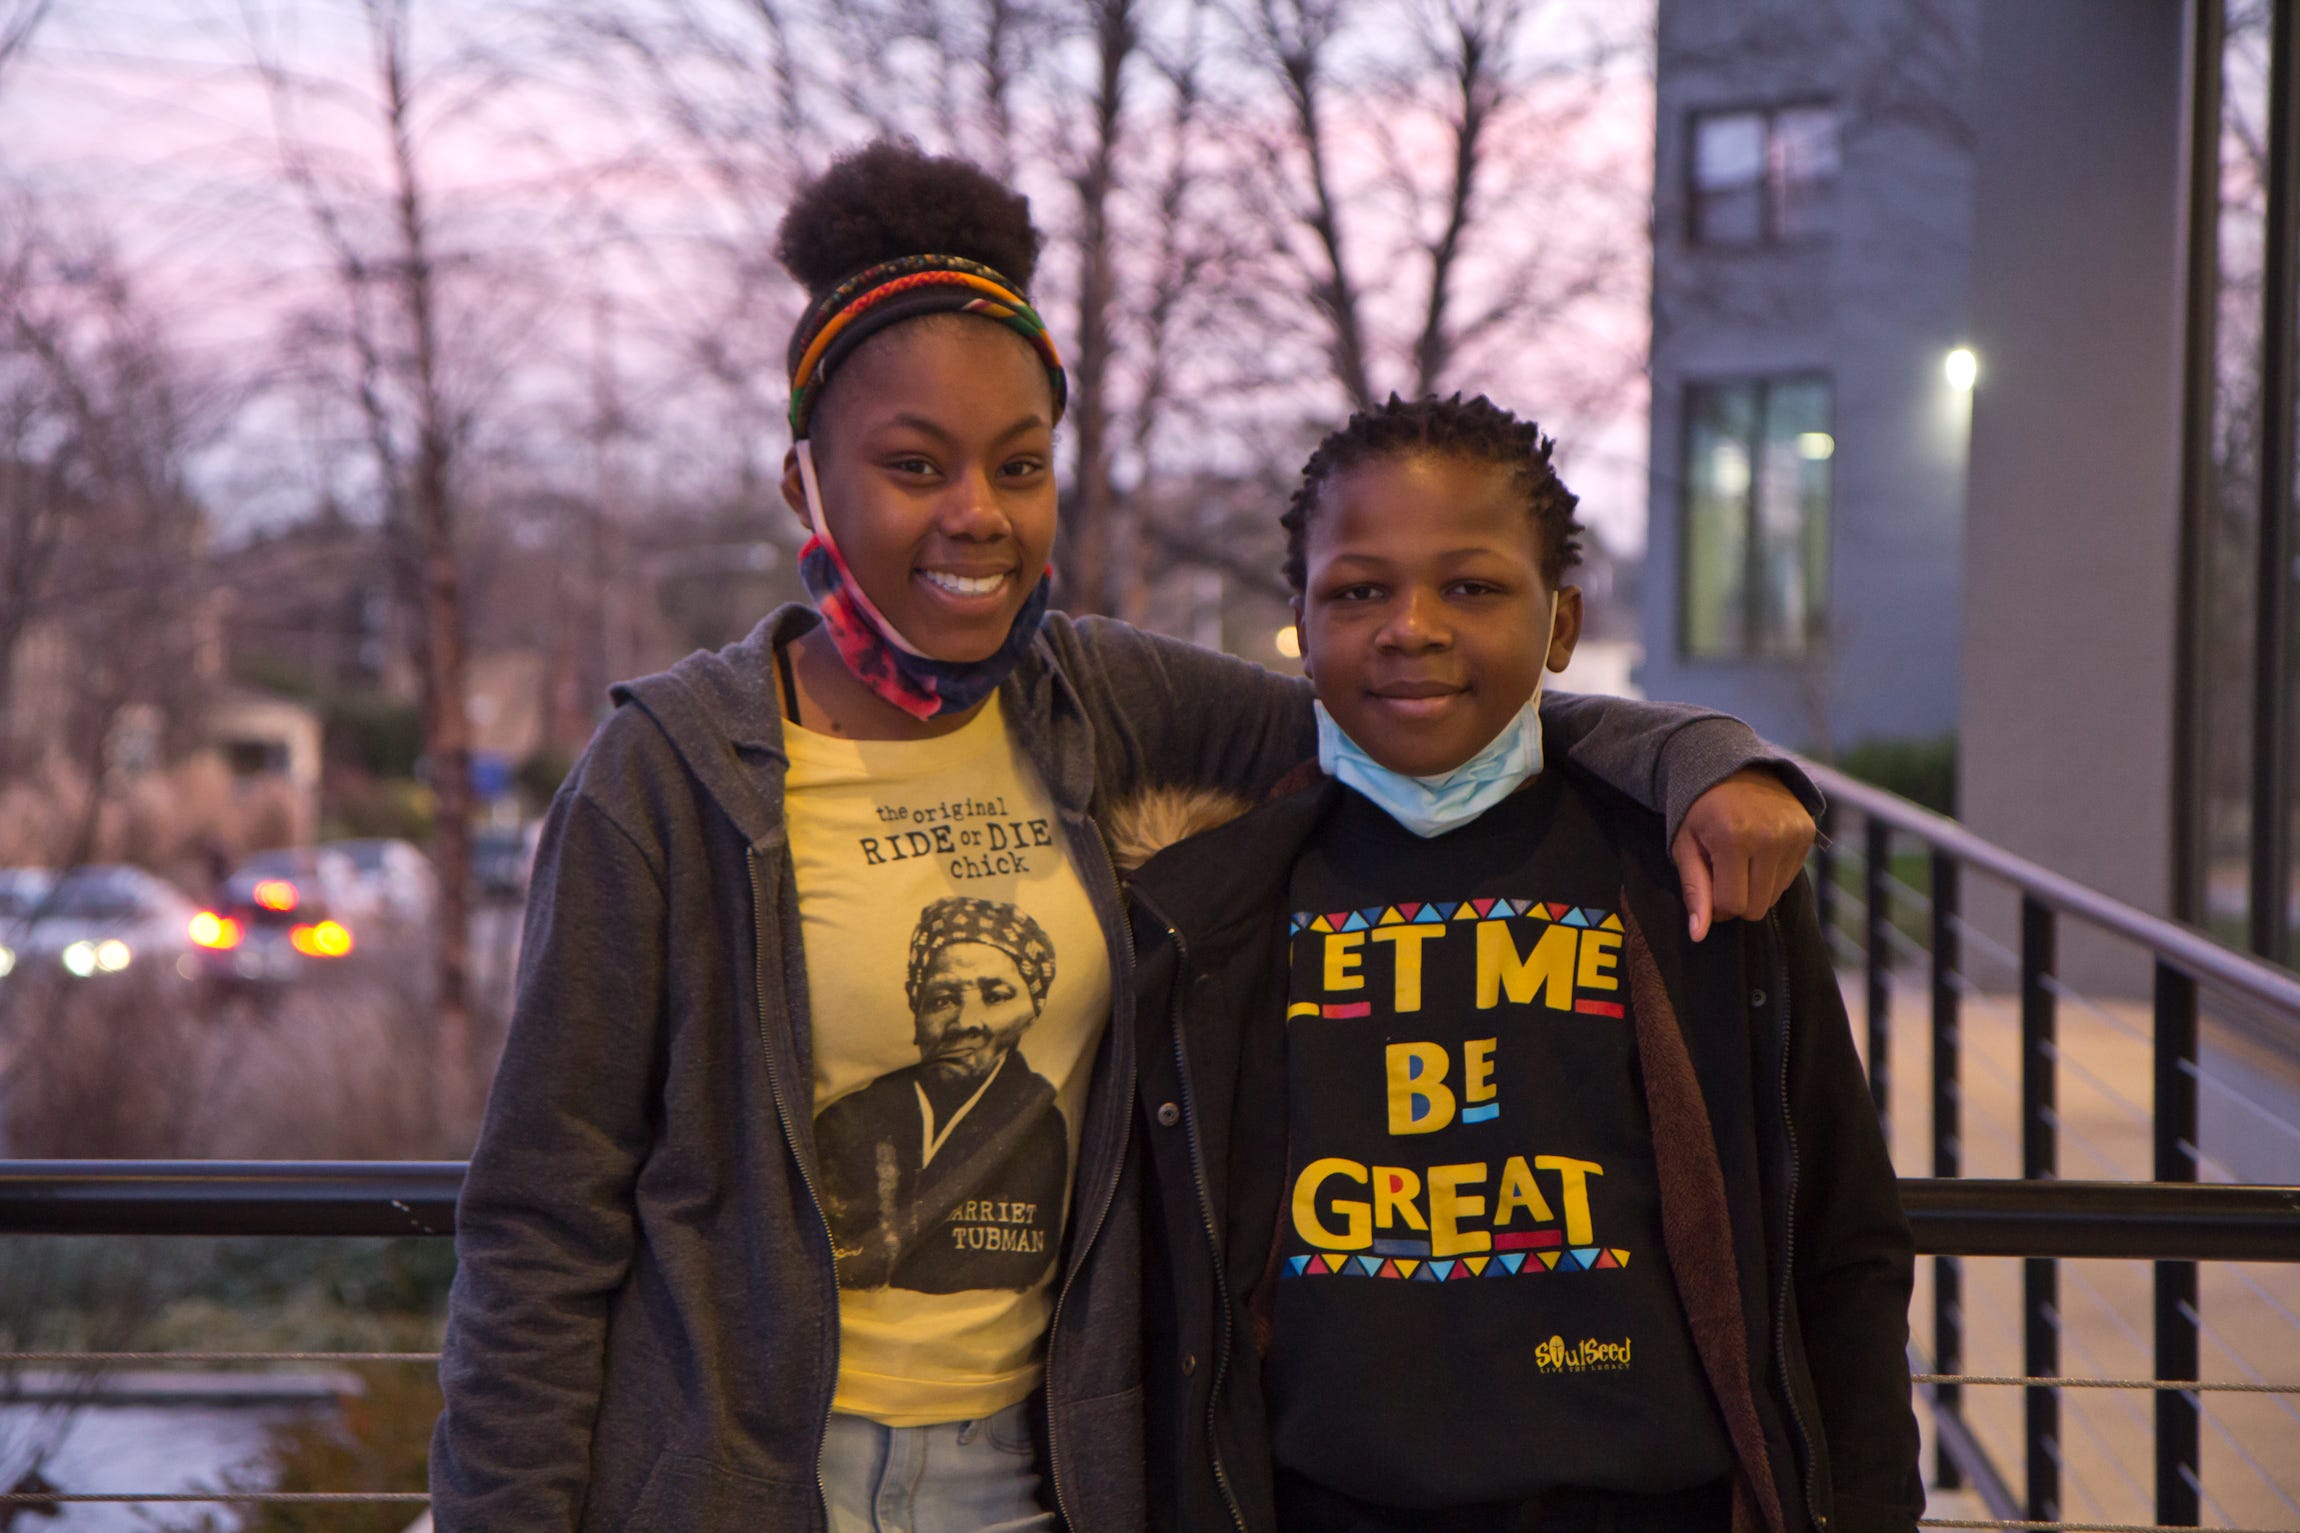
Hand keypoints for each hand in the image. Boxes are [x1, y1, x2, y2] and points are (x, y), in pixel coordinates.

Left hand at [1671, 768, 1816, 941]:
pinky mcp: (1808, 833)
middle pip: (1757, 907)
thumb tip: (1699, 935)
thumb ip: (1694, 891)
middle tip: (1723, 873)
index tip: (1708, 884)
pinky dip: (1771, 873)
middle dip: (1736, 900)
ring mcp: (1793, 835)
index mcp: (1733, 839)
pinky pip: (1789, 877)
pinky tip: (1758, 850)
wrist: (1732, 764)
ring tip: (1739, 857)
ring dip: (1754, 887)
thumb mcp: (1685, 846)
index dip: (1716, 904)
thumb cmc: (1699, 809)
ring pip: (1774, 896)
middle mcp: (1770, 837)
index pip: (1732, 905)